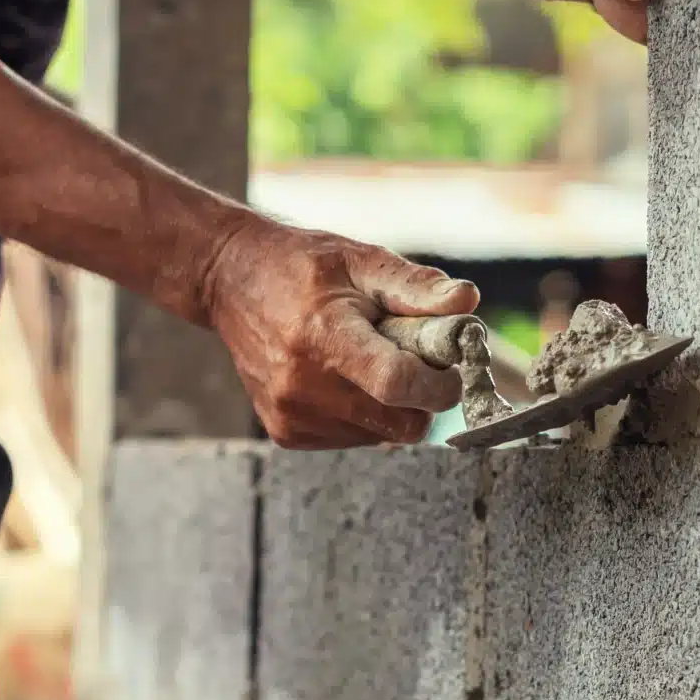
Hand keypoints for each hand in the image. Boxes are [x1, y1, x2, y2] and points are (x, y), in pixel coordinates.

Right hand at [201, 220, 480, 450]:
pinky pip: (353, 439)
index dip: (438, 384)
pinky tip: (342, 377)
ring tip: (366, 360)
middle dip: (421, 398)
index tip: (447, 367)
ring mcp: (290, 414)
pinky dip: (362, 415)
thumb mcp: (362, 260)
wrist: (231, 281)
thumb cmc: (303, 266)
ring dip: (390, 406)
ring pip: (380, 436)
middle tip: (410, 360)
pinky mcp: (284, 432)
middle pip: (400, 424)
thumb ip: (415, 287)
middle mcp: (303, 385)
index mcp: (324, 336)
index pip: (398, 385)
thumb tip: (468, 302)